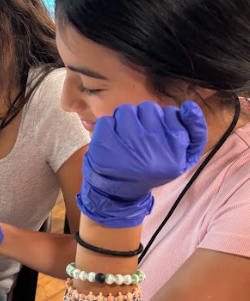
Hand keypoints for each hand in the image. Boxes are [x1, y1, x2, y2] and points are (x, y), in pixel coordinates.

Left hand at [78, 101, 207, 227]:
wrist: (120, 194)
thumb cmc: (153, 171)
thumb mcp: (184, 159)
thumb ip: (196, 132)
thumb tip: (190, 106)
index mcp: (176, 148)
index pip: (172, 112)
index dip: (163, 122)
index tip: (158, 137)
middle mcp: (153, 144)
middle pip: (149, 108)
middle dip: (144, 119)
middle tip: (140, 140)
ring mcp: (128, 142)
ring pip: (127, 110)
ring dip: (125, 121)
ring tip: (125, 140)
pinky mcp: (105, 143)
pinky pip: (106, 120)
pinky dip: (107, 129)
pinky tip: (111, 143)